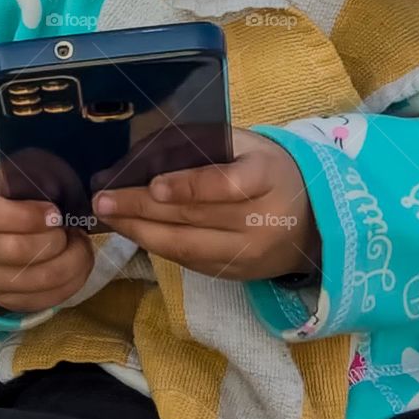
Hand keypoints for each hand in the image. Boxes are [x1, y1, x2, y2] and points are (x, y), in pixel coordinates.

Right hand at [0, 140, 93, 311]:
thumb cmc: (9, 176)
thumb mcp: (7, 152)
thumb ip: (19, 143)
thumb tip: (48, 132)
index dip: (24, 216)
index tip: (55, 212)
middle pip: (12, 253)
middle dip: (54, 243)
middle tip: (74, 230)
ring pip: (27, 281)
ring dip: (65, 266)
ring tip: (80, 246)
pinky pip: (34, 303)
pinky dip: (64, 287)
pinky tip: (77, 266)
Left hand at [90, 129, 320, 281]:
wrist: (315, 220)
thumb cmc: (269, 170)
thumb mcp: (250, 146)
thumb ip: (206, 144)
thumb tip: (146, 151)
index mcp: (268, 177)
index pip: (227, 185)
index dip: (190, 187)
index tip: (154, 186)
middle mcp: (261, 221)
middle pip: (196, 217)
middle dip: (142, 209)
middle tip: (103, 200)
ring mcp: (249, 253)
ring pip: (187, 247)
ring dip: (140, 232)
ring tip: (108, 218)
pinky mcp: (236, 274)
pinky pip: (189, 261)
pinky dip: (157, 245)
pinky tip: (132, 231)